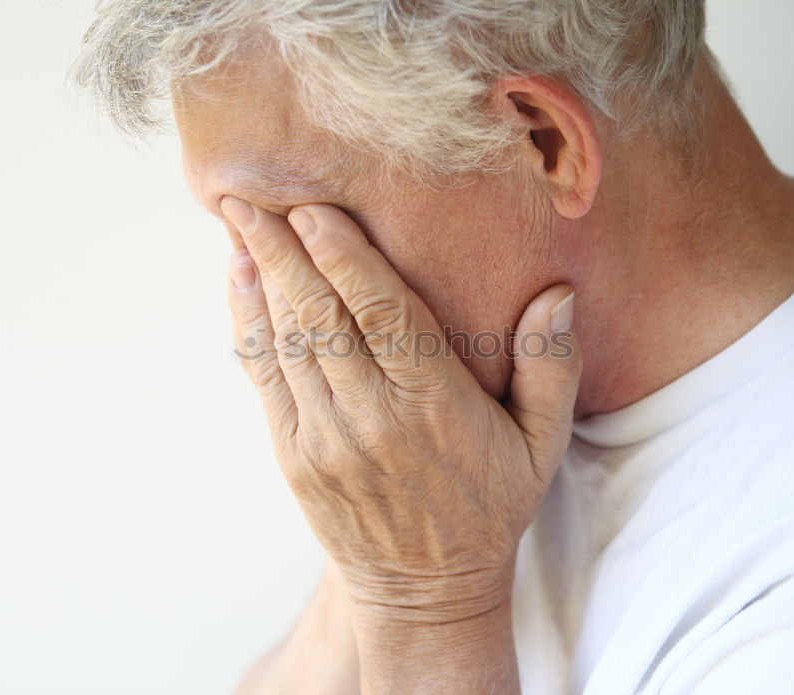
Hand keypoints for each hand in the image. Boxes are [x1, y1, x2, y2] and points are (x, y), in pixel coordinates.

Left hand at [222, 197, 580, 623]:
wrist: (425, 591)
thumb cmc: (489, 508)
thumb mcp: (541, 445)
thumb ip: (551, 368)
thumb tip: (557, 295)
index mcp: (434, 407)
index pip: (383, 316)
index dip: (344, 258)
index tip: (313, 209)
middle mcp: (372, 419)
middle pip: (321, 318)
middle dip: (283, 250)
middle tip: (250, 193)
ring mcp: (325, 440)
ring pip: (287, 342)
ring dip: (259, 277)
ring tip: (237, 220)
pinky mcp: (295, 456)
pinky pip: (266, 379)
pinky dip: (249, 326)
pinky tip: (239, 281)